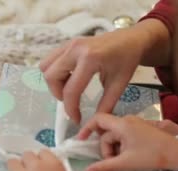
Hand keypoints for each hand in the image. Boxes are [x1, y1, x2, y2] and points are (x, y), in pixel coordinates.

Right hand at [40, 19, 170, 122]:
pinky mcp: (68, 43)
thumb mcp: (118, 85)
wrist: (131, 40)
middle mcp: (75, 49)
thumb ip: (105, 105)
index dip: (70, 109)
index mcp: (90, 59)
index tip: (76, 119)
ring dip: (54, 82)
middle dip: (58, 94)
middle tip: (72, 102)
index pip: (71, 90)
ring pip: (46, 66)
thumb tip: (94, 124)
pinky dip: (56, 72)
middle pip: (51, 76)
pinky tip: (71, 78)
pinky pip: (51, 59)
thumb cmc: (127, 60)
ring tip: (70, 89)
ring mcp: (69, 43)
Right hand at [78, 114, 177, 170]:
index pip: (97, 119)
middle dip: (105, 148)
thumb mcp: (125, 163)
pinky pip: (125, 135)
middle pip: (106, 132)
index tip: (81, 142)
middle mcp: (127, 120)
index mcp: (122, 124)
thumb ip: (104, 167)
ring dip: (114, 149)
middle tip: (112, 163)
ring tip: (123, 162)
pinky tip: (130, 157)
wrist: (177, 153)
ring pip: (116, 135)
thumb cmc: (151, 156)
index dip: (86, 129)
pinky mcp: (142, 129)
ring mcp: (135, 124)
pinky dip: (122, 146)